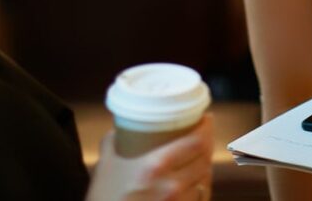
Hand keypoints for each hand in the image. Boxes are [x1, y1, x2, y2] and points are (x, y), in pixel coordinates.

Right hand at [85, 115, 213, 200]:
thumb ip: (113, 141)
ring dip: (205, 167)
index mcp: (156, 166)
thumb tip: (120, 128)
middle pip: (204, 159)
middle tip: (204, 134)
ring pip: (204, 181)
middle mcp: (172, 185)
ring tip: (200, 157)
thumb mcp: (106, 165)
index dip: (206, 128)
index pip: (195, 142)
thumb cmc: (105, 196)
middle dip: (207, 145)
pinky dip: (200, 188)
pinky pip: (199, 199)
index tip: (206, 118)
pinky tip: (195, 181)